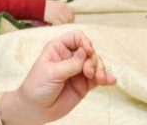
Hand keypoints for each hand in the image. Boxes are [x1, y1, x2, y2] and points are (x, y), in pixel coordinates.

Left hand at [0, 30, 115, 124]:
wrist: (36, 109)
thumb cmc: (37, 86)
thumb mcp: (52, 73)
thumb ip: (70, 64)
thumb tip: (86, 52)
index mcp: (58, 48)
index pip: (76, 37)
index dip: (85, 41)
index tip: (89, 51)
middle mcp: (69, 57)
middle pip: (89, 51)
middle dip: (93, 60)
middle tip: (89, 73)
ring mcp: (77, 71)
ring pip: (95, 64)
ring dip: (101, 70)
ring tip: (100, 80)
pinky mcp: (83, 84)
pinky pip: (98, 79)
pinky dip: (106, 79)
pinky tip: (111, 81)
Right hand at [43, 0, 74, 24]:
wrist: (37, 6)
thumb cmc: (47, 5)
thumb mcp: (56, 4)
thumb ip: (62, 8)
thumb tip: (68, 16)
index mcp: (63, 4)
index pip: (72, 12)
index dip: (72, 17)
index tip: (71, 21)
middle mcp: (61, 8)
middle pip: (69, 18)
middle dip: (69, 22)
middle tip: (67, 26)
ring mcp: (57, 13)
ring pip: (65, 22)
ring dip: (64, 25)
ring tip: (62, 27)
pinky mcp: (53, 18)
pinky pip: (59, 24)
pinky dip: (60, 26)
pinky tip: (58, 26)